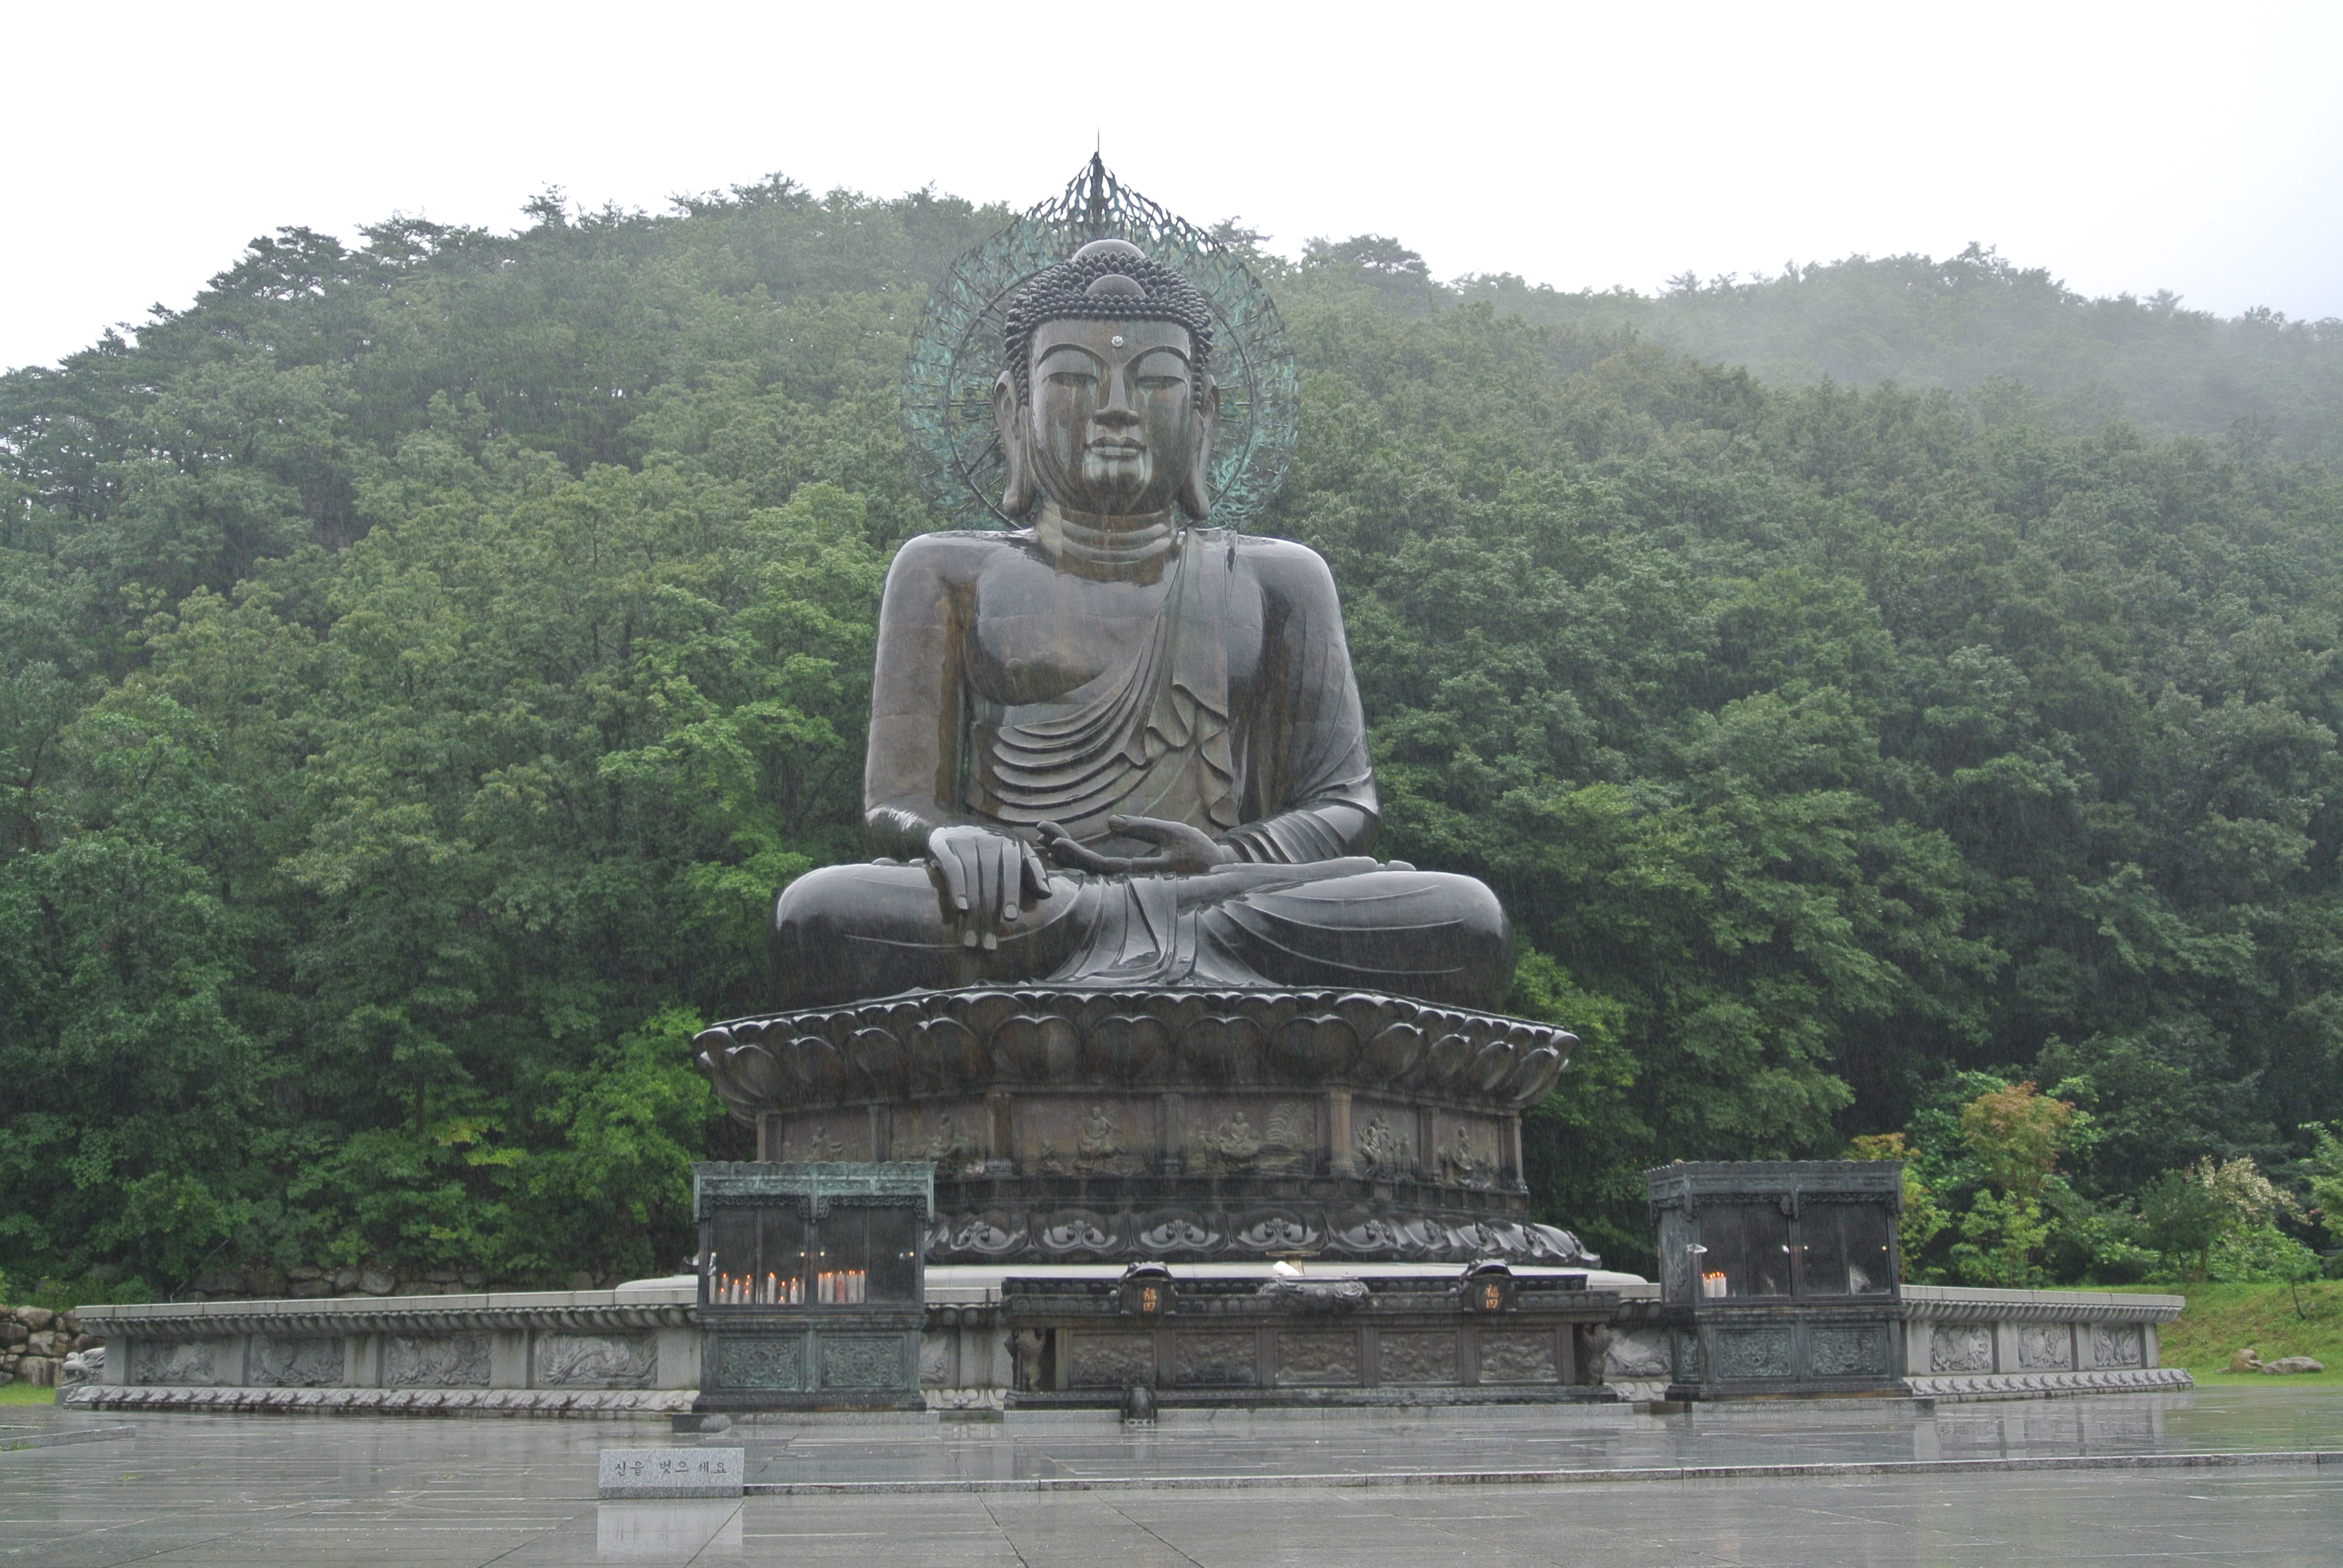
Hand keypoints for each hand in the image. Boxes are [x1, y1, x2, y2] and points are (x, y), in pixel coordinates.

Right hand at [927, 825, 1050, 950]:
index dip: (1011, 894)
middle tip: (988, 943)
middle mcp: (989, 839)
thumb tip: (1047, 895)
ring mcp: (966, 840)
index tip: (1010, 918)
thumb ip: (1033, 872)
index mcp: (1010, 842)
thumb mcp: (1015, 854)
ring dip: (972, 913)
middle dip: (989, 915)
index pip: (1013, 870)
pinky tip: (961, 909)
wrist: (948, 827)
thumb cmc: (990, 848)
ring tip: (972, 939)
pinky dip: (958, 889)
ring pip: (972, 879)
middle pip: (991, 881)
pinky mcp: (945, 845)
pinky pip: (953, 869)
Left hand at [1037, 815, 1234, 876]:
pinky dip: (1080, 860)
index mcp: (1143, 875)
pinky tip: (1065, 850)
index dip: (1076, 855)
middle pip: (1089, 872)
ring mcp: (1131, 885)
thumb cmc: (1200, 853)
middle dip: (1064, 852)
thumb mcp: (1174, 833)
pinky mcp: (1131, 880)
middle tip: (1041, 831)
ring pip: (1092, 874)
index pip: (1101, 867)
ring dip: (1068, 857)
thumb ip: (1143, 828)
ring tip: (1046, 837)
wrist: (1219, 876)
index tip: (1055, 840)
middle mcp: (1133, 885)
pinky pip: (1099, 873)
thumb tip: (1110, 822)